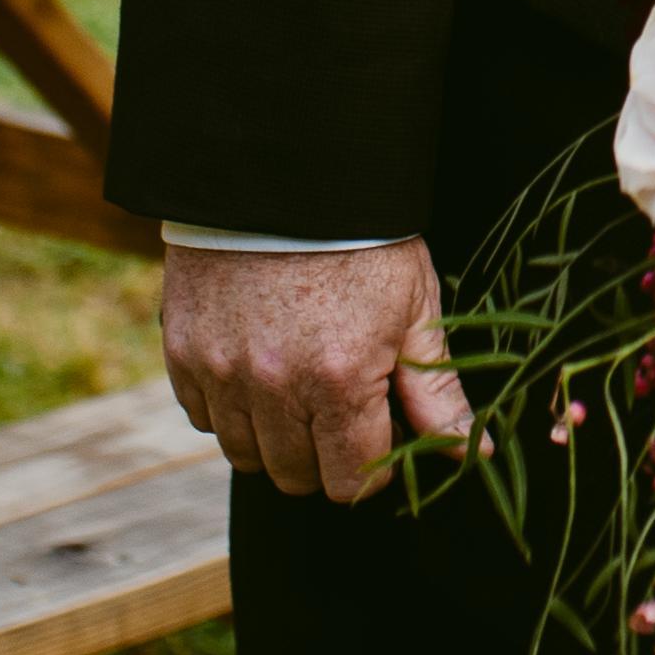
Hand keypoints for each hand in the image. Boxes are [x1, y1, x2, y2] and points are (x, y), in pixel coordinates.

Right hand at [163, 237, 470, 499]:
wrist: (286, 172)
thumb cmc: (363, 240)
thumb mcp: (414, 308)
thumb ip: (435, 389)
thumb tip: (473, 450)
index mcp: (339, 380)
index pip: (351, 482)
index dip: (373, 467)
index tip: (380, 433)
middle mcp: (273, 387)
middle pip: (296, 476)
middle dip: (326, 455)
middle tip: (342, 407)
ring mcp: (220, 371)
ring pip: (246, 454)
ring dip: (275, 437)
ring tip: (299, 387)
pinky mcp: (182, 351)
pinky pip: (203, 416)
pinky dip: (230, 407)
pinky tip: (257, 368)